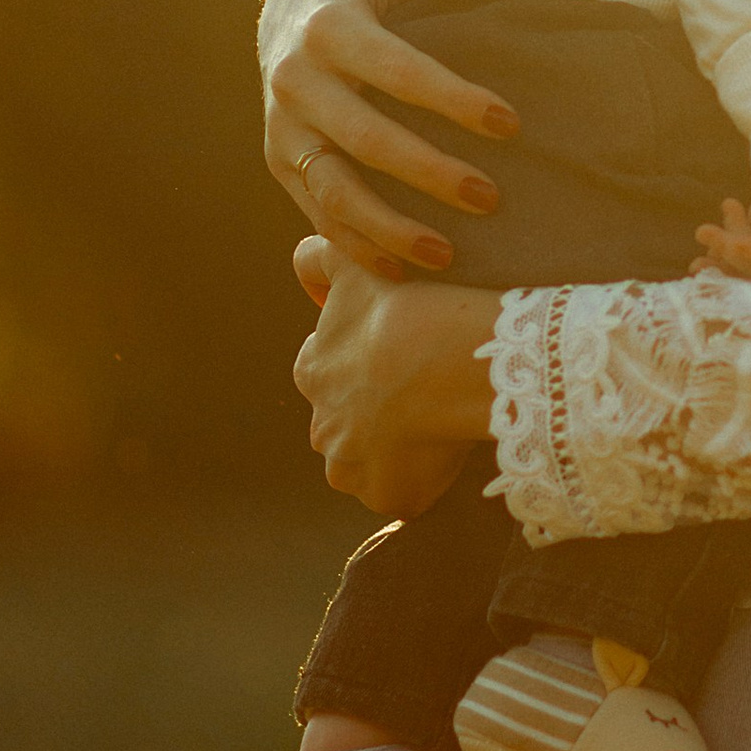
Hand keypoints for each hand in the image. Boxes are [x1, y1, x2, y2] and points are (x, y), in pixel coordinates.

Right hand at [260, 0, 519, 276]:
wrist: (286, 11)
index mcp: (328, 29)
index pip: (396, 70)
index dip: (452, 99)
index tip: (510, 124)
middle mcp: (296, 82)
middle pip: (365, 139)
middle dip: (429, 173)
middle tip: (491, 198)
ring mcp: (284, 129)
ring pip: (333, 190)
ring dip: (388, 228)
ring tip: (447, 255)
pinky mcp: (281, 162)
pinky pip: (318, 213)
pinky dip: (357, 246)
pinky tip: (403, 271)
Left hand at [293, 236, 501, 515]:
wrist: (443, 357)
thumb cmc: (403, 308)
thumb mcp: (353, 267)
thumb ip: (319, 256)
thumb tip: (302, 254)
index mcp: (313, 372)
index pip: (329, 375)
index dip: (365, 366)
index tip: (399, 356)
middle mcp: (323, 426)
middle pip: (346, 425)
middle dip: (375, 415)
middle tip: (424, 392)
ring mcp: (352, 467)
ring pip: (369, 465)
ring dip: (395, 452)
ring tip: (439, 426)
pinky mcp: (388, 497)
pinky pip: (402, 496)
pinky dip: (421, 483)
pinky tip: (448, 454)